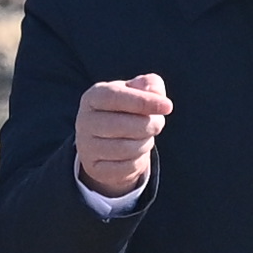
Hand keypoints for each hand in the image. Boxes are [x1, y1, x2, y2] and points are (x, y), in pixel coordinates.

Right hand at [75, 74, 173, 198]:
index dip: (143, 101)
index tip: (168, 106)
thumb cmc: (126, 110)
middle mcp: (84, 121)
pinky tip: (136, 153)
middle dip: (150, 125)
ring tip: (145, 136)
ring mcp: (86, 146)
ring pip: (126, 149)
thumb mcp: (137, 92)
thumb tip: (155, 93)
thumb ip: (149, 85)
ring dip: (145, 143)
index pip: (115, 96)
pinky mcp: (93, 167)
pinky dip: (138, 161)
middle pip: (123, 125)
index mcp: (93, 97)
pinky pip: (125, 167)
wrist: (106, 141)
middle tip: (158, 123)